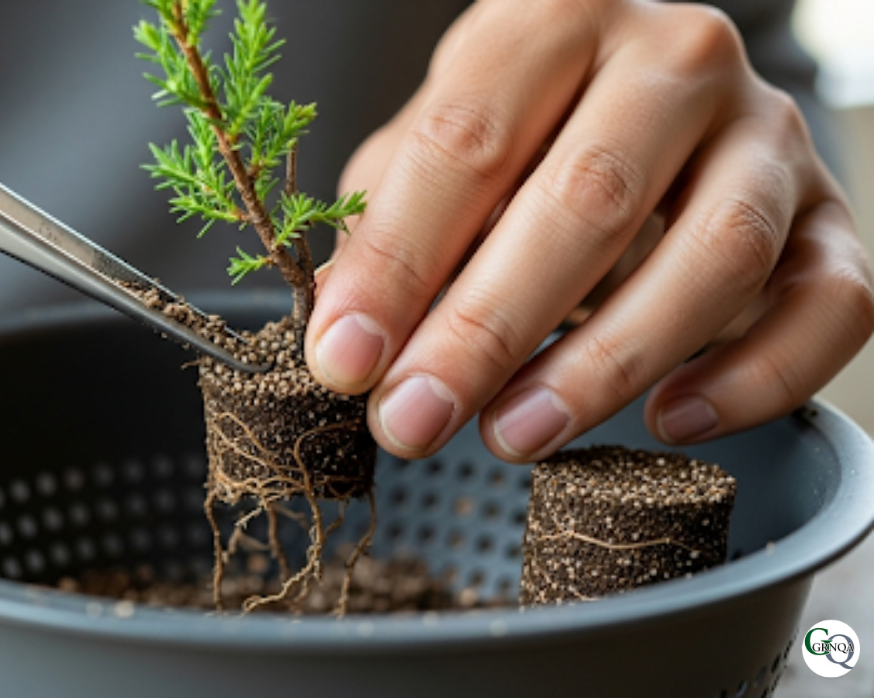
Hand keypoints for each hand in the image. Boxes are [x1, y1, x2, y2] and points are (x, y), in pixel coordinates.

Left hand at [306, 0, 873, 461]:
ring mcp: (767, 132)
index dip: (398, 260)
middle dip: (486, 330)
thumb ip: (392, 226)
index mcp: (558, 14)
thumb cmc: (518, 127)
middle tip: (414, 418)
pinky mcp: (830, 213)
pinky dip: (756, 378)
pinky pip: (831, 303)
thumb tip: (348, 338)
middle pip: (588, 198)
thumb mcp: (434, 149)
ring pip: (715, 253)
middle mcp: (675, 58)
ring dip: (607, 364)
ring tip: (514, 435)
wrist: (635, 94)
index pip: (468, 141)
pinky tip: (670, 420)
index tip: (344, 359)